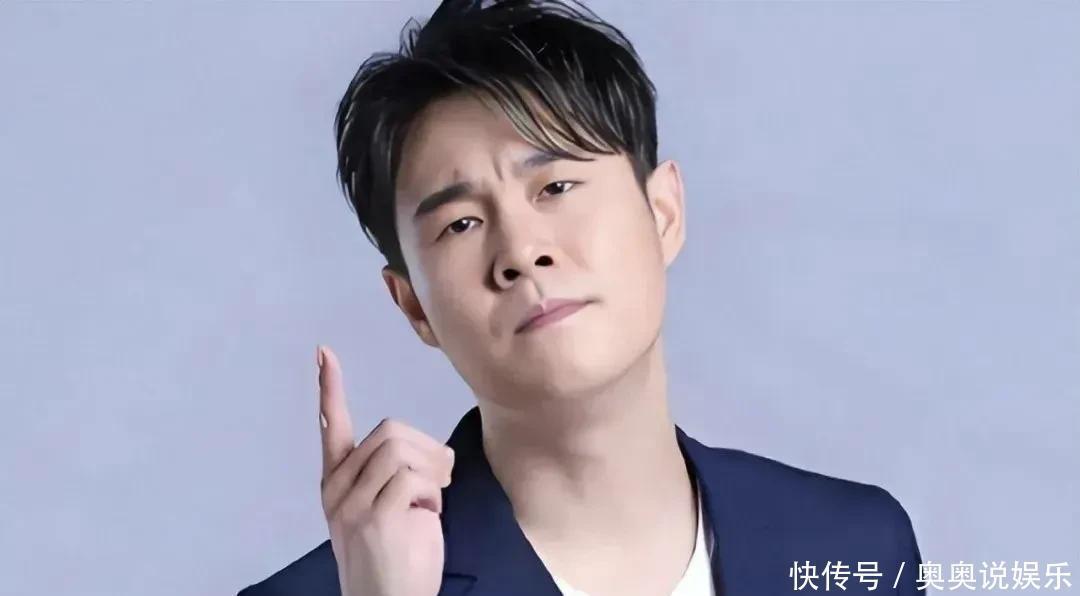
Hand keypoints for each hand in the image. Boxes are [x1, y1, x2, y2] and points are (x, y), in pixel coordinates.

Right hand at [317, 345, 454, 595]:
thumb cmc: (397, 560)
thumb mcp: (386, 509)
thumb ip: (391, 475)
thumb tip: (424, 450)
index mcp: (337, 485)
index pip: (332, 427)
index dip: (331, 389)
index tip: (325, 354)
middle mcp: (338, 491)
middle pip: (390, 431)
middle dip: (427, 449)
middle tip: (440, 482)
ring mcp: (353, 504)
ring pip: (402, 450)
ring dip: (433, 473)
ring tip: (430, 504)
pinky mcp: (376, 517)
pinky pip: (415, 479)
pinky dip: (433, 494)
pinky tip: (427, 518)